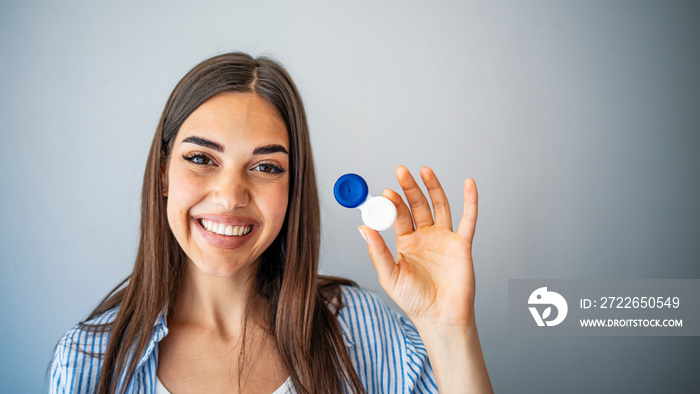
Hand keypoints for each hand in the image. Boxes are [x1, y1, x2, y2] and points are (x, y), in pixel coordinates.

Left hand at [359, 166, 478, 327]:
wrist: (440, 317)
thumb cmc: (414, 301)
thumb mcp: (389, 276)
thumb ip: (377, 251)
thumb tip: (362, 228)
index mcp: (406, 243)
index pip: (399, 216)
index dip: (393, 203)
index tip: (385, 192)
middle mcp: (425, 237)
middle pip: (417, 205)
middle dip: (410, 188)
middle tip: (401, 171)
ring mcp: (444, 238)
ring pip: (439, 206)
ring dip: (433, 187)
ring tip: (424, 170)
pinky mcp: (462, 245)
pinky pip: (468, 220)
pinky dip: (470, 201)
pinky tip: (469, 183)